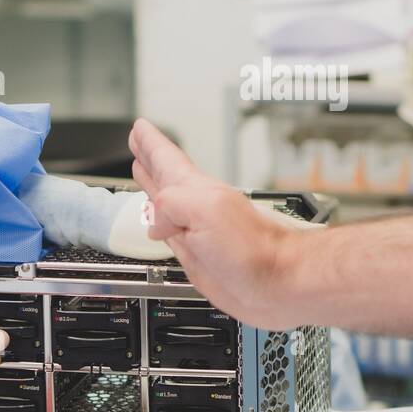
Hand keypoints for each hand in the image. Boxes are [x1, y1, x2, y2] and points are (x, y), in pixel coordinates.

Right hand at [128, 120, 306, 328]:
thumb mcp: (206, 211)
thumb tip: (156, 223)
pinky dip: (159, 225)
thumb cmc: (253, 248)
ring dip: (153, 188)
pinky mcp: (197, 257)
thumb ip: (172, 206)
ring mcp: (196, 231)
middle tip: (138, 143)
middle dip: (149, 159)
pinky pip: (170, 234)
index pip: (167, 159)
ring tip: (142, 172)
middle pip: (165, 176)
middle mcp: (196, 208)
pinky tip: (157, 223)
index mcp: (196, 192)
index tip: (139, 129)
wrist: (274, 282)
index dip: (151, 144)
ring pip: (166, 205)